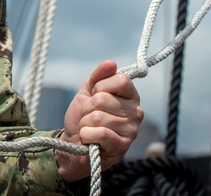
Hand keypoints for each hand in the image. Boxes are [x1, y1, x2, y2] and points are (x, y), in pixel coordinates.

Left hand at [56, 60, 142, 181]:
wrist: (73, 144)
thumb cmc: (83, 116)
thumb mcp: (87, 91)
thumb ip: (99, 76)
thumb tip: (111, 63)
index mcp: (131, 96)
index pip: (121, 79)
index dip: (100, 86)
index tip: (95, 95)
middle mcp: (136, 112)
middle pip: (103, 98)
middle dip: (87, 107)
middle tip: (88, 116)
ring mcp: (131, 131)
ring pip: (98, 117)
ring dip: (85, 123)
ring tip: (88, 128)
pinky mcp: (122, 147)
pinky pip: (100, 133)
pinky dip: (86, 134)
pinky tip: (88, 139)